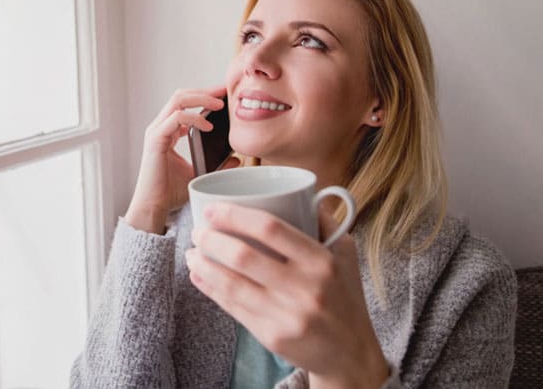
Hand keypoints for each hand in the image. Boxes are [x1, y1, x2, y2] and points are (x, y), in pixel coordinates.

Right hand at [125, 86, 239, 233]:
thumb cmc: (170, 192)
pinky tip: (208, 126)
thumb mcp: (199, 174)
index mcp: (167, 131)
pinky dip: (194, 118)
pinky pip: (176, 118)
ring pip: (177, 100)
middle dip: (204, 91)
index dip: (204, 96)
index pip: (184, 103)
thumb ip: (216, 164)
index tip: (224, 95)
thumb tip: (236, 158)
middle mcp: (160, 127)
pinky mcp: (156, 140)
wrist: (154, 207)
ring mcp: (156, 132)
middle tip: (225, 92)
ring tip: (219, 104)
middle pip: (180, 95)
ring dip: (201, 98)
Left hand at [185, 202, 388, 386]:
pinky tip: (198, 276)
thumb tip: (301, 190)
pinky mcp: (272, 337)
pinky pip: (233, 308)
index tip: (213, 209)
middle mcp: (305, 288)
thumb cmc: (344, 294)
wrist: (351, 352)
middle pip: (244, 256)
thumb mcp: (345, 254)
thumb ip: (323, 220)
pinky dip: (210, 289)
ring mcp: (287, 315)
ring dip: (204, 265)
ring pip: (232, 284)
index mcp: (321, 261)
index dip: (235, 216)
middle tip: (197, 231)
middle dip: (211, 240)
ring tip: (191, 253)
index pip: (270, 228)